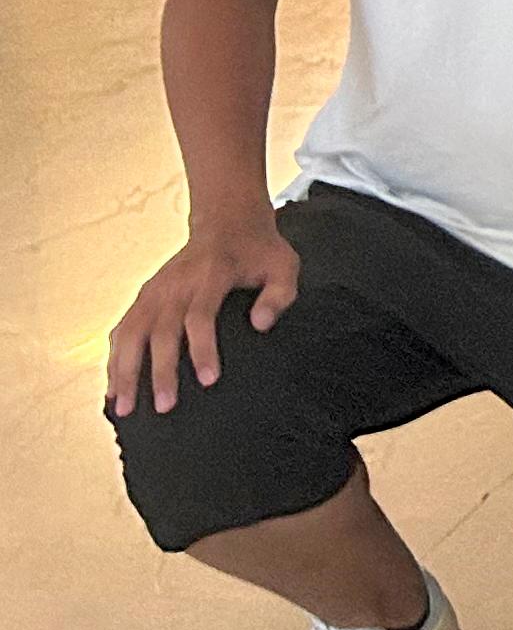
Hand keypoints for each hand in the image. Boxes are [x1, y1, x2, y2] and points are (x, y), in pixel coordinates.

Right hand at [106, 208, 301, 416]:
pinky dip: (114, 359)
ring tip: (123, 408)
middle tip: (164, 407)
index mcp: (212, 274)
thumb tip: (260, 325)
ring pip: (132, 332)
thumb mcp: (283, 264)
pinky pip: (123, 330)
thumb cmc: (259, 251)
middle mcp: (176, 282)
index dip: (203, 349)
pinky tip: (112, 388)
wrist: (227, 221)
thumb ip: (279, 294)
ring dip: (125, 370)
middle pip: (162, 330)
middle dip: (161, 371)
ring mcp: (155, 289)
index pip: (201, 315)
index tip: (208, 381)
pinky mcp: (144, 296)